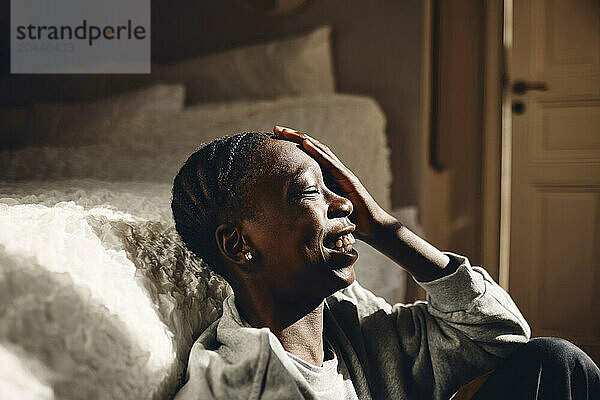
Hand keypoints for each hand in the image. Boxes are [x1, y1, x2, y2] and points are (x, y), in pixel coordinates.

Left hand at [273, 125, 395, 239]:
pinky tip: (306, 144)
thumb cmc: (349, 221)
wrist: (373, 228)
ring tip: (287, 132)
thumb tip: (289, 211)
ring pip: (321, 151)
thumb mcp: (325, 211)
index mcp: (328, 176)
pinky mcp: (348, 179)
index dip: (294, 147)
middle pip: (313, 148)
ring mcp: (342, 173)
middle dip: (294, 137)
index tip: (276, 140)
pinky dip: (317, 152)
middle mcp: (335, 170)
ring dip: (303, 139)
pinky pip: (331, 163)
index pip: (309, 156)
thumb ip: (312, 205)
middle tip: (276, 129)